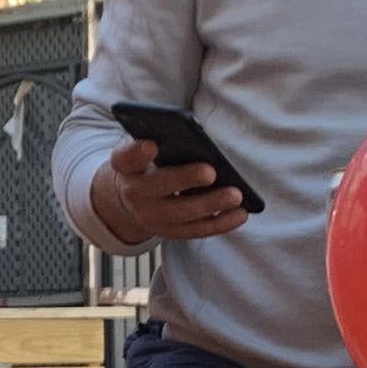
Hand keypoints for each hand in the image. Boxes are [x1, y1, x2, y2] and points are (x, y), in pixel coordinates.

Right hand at [89, 140, 249, 248]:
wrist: (132, 198)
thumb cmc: (149, 163)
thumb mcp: (146, 147)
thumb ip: (162, 139)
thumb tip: (196, 135)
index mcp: (125, 166)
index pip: (127, 157)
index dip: (137, 152)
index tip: (151, 145)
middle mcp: (134, 193)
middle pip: (159, 187)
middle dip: (185, 179)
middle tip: (211, 171)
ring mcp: (151, 216)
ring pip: (182, 213)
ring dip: (210, 205)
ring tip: (236, 195)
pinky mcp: (169, 232)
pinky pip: (196, 230)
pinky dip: (220, 223)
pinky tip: (240, 214)